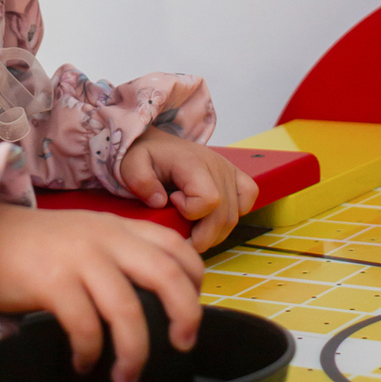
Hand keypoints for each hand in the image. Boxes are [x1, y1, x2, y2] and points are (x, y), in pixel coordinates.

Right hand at [0, 203, 203, 381]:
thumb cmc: (31, 247)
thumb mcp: (83, 236)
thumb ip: (116, 254)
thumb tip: (153, 299)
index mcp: (117, 227)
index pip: (175, 246)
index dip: (194, 280)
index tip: (190, 309)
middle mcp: (105, 238)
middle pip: (166, 274)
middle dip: (185, 315)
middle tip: (182, 345)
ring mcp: (78, 258)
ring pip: (127, 309)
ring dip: (134, 351)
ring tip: (126, 377)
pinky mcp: (51, 281)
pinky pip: (85, 326)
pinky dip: (90, 352)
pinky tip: (84, 363)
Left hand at [120, 132, 257, 252]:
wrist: (155, 142)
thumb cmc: (145, 155)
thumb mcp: (131, 164)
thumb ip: (141, 181)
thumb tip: (160, 202)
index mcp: (193, 162)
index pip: (209, 199)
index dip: (190, 212)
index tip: (171, 204)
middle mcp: (217, 165)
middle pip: (224, 215)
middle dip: (203, 236)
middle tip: (182, 238)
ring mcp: (228, 170)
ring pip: (235, 215)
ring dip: (215, 232)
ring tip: (192, 230)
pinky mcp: (235, 174)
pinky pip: (249, 197)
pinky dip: (236, 213)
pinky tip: (214, 216)